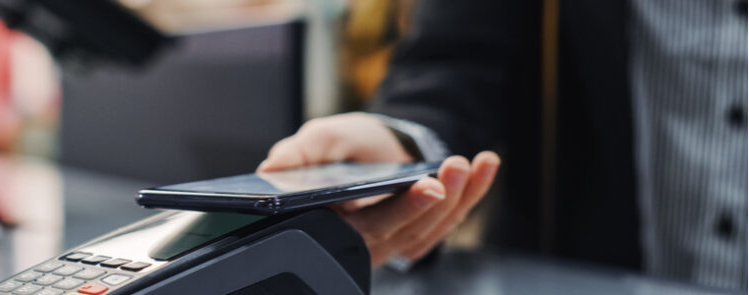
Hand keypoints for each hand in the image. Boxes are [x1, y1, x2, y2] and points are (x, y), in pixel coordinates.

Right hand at [257, 113, 499, 265]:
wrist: (370, 142)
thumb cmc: (341, 147)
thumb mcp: (317, 140)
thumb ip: (296, 153)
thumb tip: (270, 169)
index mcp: (334, 223)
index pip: (366, 226)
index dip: (399, 210)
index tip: (426, 186)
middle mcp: (367, 238)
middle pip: (406, 229)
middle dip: (435, 201)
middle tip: (452, 169)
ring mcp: (399, 237)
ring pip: (432, 226)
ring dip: (459, 195)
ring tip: (469, 161)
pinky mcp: (423, 229)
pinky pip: (450, 218)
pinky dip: (474, 192)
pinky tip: (487, 165)